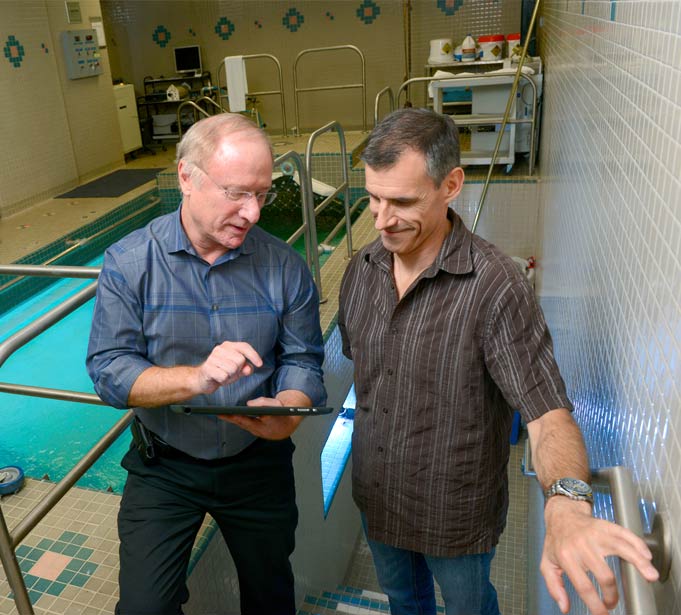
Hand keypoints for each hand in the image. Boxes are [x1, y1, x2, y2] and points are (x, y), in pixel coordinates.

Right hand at [196, 341, 262, 393]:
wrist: (202, 379)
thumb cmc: (221, 372)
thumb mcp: (237, 370)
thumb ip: (245, 368)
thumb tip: (249, 369)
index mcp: (228, 346)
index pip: (244, 346)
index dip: (254, 355)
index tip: (260, 364)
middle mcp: (220, 349)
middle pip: (240, 360)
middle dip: (238, 369)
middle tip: (230, 372)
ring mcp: (213, 357)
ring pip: (232, 368)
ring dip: (230, 376)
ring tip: (223, 375)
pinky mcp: (208, 367)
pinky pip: (224, 376)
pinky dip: (223, 380)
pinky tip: (218, 378)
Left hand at [219, 396, 302, 439]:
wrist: (287, 426)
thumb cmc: (283, 414)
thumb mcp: (277, 405)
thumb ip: (263, 403)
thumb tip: (248, 404)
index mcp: (265, 424)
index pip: (248, 420)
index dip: (237, 416)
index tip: (228, 413)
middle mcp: (259, 430)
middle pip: (242, 423)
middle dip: (230, 418)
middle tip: (218, 413)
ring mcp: (257, 431)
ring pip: (242, 425)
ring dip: (230, 420)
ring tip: (220, 414)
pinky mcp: (255, 430)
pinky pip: (244, 425)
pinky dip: (236, 421)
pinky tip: (229, 416)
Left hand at [541, 496, 658, 614]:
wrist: (561, 514)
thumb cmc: (556, 541)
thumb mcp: (547, 562)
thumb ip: (554, 586)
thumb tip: (564, 607)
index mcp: (566, 556)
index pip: (584, 586)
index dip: (595, 604)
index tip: (603, 614)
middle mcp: (582, 545)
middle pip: (605, 574)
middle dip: (612, 594)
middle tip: (612, 602)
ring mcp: (596, 534)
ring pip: (620, 549)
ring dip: (638, 564)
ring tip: (650, 577)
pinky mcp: (606, 526)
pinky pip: (625, 534)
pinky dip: (638, 544)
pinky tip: (647, 556)